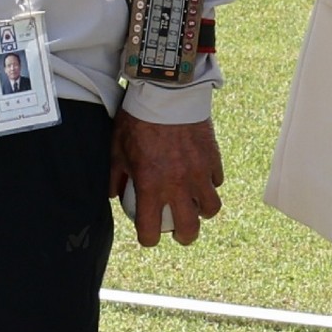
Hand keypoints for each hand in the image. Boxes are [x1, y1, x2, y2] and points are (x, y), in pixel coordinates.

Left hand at [111, 114, 222, 246]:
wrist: (166, 92)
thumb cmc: (137, 120)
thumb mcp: (116, 149)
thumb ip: (115, 176)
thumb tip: (115, 196)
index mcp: (150, 187)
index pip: (151, 231)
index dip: (148, 238)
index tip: (148, 235)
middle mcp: (177, 186)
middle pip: (189, 229)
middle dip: (183, 237)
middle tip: (179, 232)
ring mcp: (199, 173)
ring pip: (211, 208)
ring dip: (202, 212)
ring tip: (196, 207)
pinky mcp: (213, 158)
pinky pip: (217, 181)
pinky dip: (210, 184)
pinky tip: (203, 179)